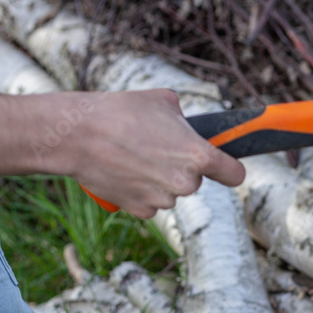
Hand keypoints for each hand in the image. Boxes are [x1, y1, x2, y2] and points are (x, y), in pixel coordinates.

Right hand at [61, 90, 244, 218]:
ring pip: (172, 191)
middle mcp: (186, 182)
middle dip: (182, 168)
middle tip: (156, 149)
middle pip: (196, 180)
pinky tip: (125, 171)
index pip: (235, 174)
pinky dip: (141, 191)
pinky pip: (151, 202)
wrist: (77, 135)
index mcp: (199, 155)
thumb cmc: (120, 112)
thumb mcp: (162, 102)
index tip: (224, 167)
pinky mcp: (143, 210)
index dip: (229, 168)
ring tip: (134, 156)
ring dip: (160, 180)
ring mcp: (164, 199)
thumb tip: (189, 125)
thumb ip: (185, 118)